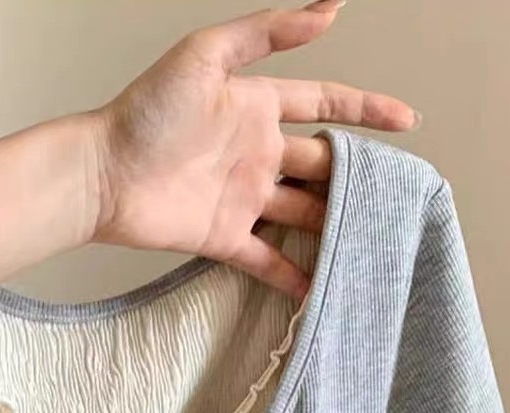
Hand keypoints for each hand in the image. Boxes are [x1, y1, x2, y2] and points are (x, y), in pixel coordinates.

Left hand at [90, 1, 418, 297]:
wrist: (102, 173)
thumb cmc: (145, 111)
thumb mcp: (206, 55)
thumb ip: (267, 33)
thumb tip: (332, 8)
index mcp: (258, 107)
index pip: (324, 104)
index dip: (365, 110)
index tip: (407, 121)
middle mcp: (257, 153)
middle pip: (321, 165)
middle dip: (357, 175)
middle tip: (397, 191)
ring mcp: (243, 198)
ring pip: (302, 212)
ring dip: (334, 225)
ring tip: (373, 239)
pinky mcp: (224, 237)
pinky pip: (267, 258)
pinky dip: (294, 274)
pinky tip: (323, 288)